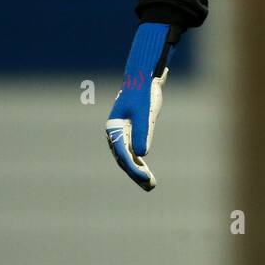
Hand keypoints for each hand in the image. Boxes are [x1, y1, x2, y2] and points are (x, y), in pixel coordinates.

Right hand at [105, 22, 177, 190]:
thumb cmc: (143, 94)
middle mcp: (115, 133)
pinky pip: (133, 151)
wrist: (143, 78)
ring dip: (138, 171)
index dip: (134, 168)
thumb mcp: (145, 113)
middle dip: (136, 174)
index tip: (146, 178)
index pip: (123, 154)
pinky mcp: (131, 131)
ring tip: (150, 185)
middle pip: (124, 159)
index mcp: (114, 129)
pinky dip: (139, 162)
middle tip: (150, 186)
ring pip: (128, 157)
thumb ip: (142, 132)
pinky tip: (146, 172)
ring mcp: (122, 133)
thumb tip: (141, 155)